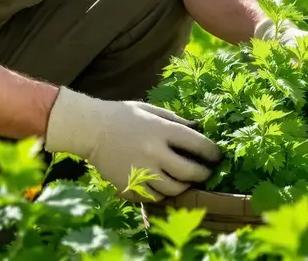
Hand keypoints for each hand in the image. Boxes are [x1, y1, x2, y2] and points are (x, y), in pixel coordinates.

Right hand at [43, 87, 221, 201]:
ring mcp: (142, 171)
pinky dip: (162, 194)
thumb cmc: (122, 115)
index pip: (198, 145)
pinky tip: (163, 186)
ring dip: (184, 187)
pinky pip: (153, 198)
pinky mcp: (129, 185)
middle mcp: (154, 152)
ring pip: (173, 190)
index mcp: (162, 131)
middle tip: (206, 173)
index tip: (217, 157)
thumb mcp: (150, 109)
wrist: (90, 129)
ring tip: (185, 181)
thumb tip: (198, 129)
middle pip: (189, 172)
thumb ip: (175, 120)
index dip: (213, 153)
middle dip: (203, 174)